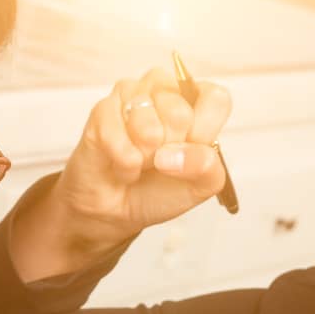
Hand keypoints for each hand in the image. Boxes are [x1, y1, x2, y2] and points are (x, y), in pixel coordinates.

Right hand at [9, 66, 231, 281]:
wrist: (107, 217)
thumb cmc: (150, 196)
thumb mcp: (194, 190)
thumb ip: (208, 168)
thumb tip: (191, 150)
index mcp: (190, 113)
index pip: (214, 96)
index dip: (209, 120)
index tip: (199, 145)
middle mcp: (161, 100)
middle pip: (181, 97)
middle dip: (177, 138)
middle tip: (162, 163)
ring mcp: (129, 103)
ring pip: (149, 98)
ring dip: (150, 139)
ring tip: (141, 163)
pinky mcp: (100, 114)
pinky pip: (115, 117)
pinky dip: (123, 150)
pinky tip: (122, 167)